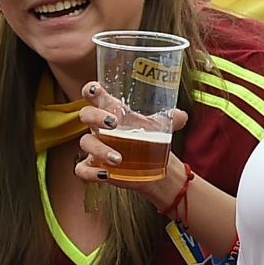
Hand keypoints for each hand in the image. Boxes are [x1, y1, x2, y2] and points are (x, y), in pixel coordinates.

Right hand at [74, 82, 191, 204]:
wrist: (152, 165)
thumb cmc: (149, 137)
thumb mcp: (160, 126)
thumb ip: (171, 119)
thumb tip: (181, 116)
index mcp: (112, 110)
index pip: (94, 95)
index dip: (90, 90)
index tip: (94, 90)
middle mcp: (99, 127)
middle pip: (85, 114)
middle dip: (95, 117)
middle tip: (113, 124)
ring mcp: (94, 147)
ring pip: (85, 143)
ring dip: (100, 150)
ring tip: (119, 159)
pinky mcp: (93, 167)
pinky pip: (82, 170)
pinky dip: (91, 173)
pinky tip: (106, 174)